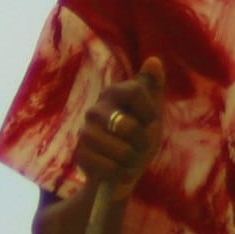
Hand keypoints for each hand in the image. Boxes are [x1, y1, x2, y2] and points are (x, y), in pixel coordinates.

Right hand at [71, 56, 166, 195]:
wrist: (121, 172)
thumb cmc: (138, 138)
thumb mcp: (151, 114)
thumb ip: (152, 87)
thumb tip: (154, 60)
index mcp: (113, 93)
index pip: (135, 91)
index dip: (149, 112)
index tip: (149, 121)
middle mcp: (96, 109)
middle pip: (129, 126)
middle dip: (142, 143)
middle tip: (139, 146)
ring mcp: (86, 132)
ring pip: (121, 151)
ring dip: (132, 161)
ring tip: (129, 160)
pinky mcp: (80, 155)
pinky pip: (109, 168)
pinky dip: (120, 174)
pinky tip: (119, 171)